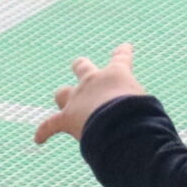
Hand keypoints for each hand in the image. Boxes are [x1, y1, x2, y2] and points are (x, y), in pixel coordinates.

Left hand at [32, 43, 147, 146]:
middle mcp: (93, 81)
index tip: (124, 47)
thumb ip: (141, 107)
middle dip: (82, 67)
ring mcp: (77, 98)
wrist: (121, 124)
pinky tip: (38, 140)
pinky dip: (44, 132)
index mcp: (117, 74)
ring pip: (63, 93)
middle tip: (81, 66)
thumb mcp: (147, 105)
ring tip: (63, 102)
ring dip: (64, 97)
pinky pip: (50, 125)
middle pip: (82, 67)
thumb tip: (144, 122)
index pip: (121, 59)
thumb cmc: (141, 113)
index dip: (123, 53)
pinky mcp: (66, 118)